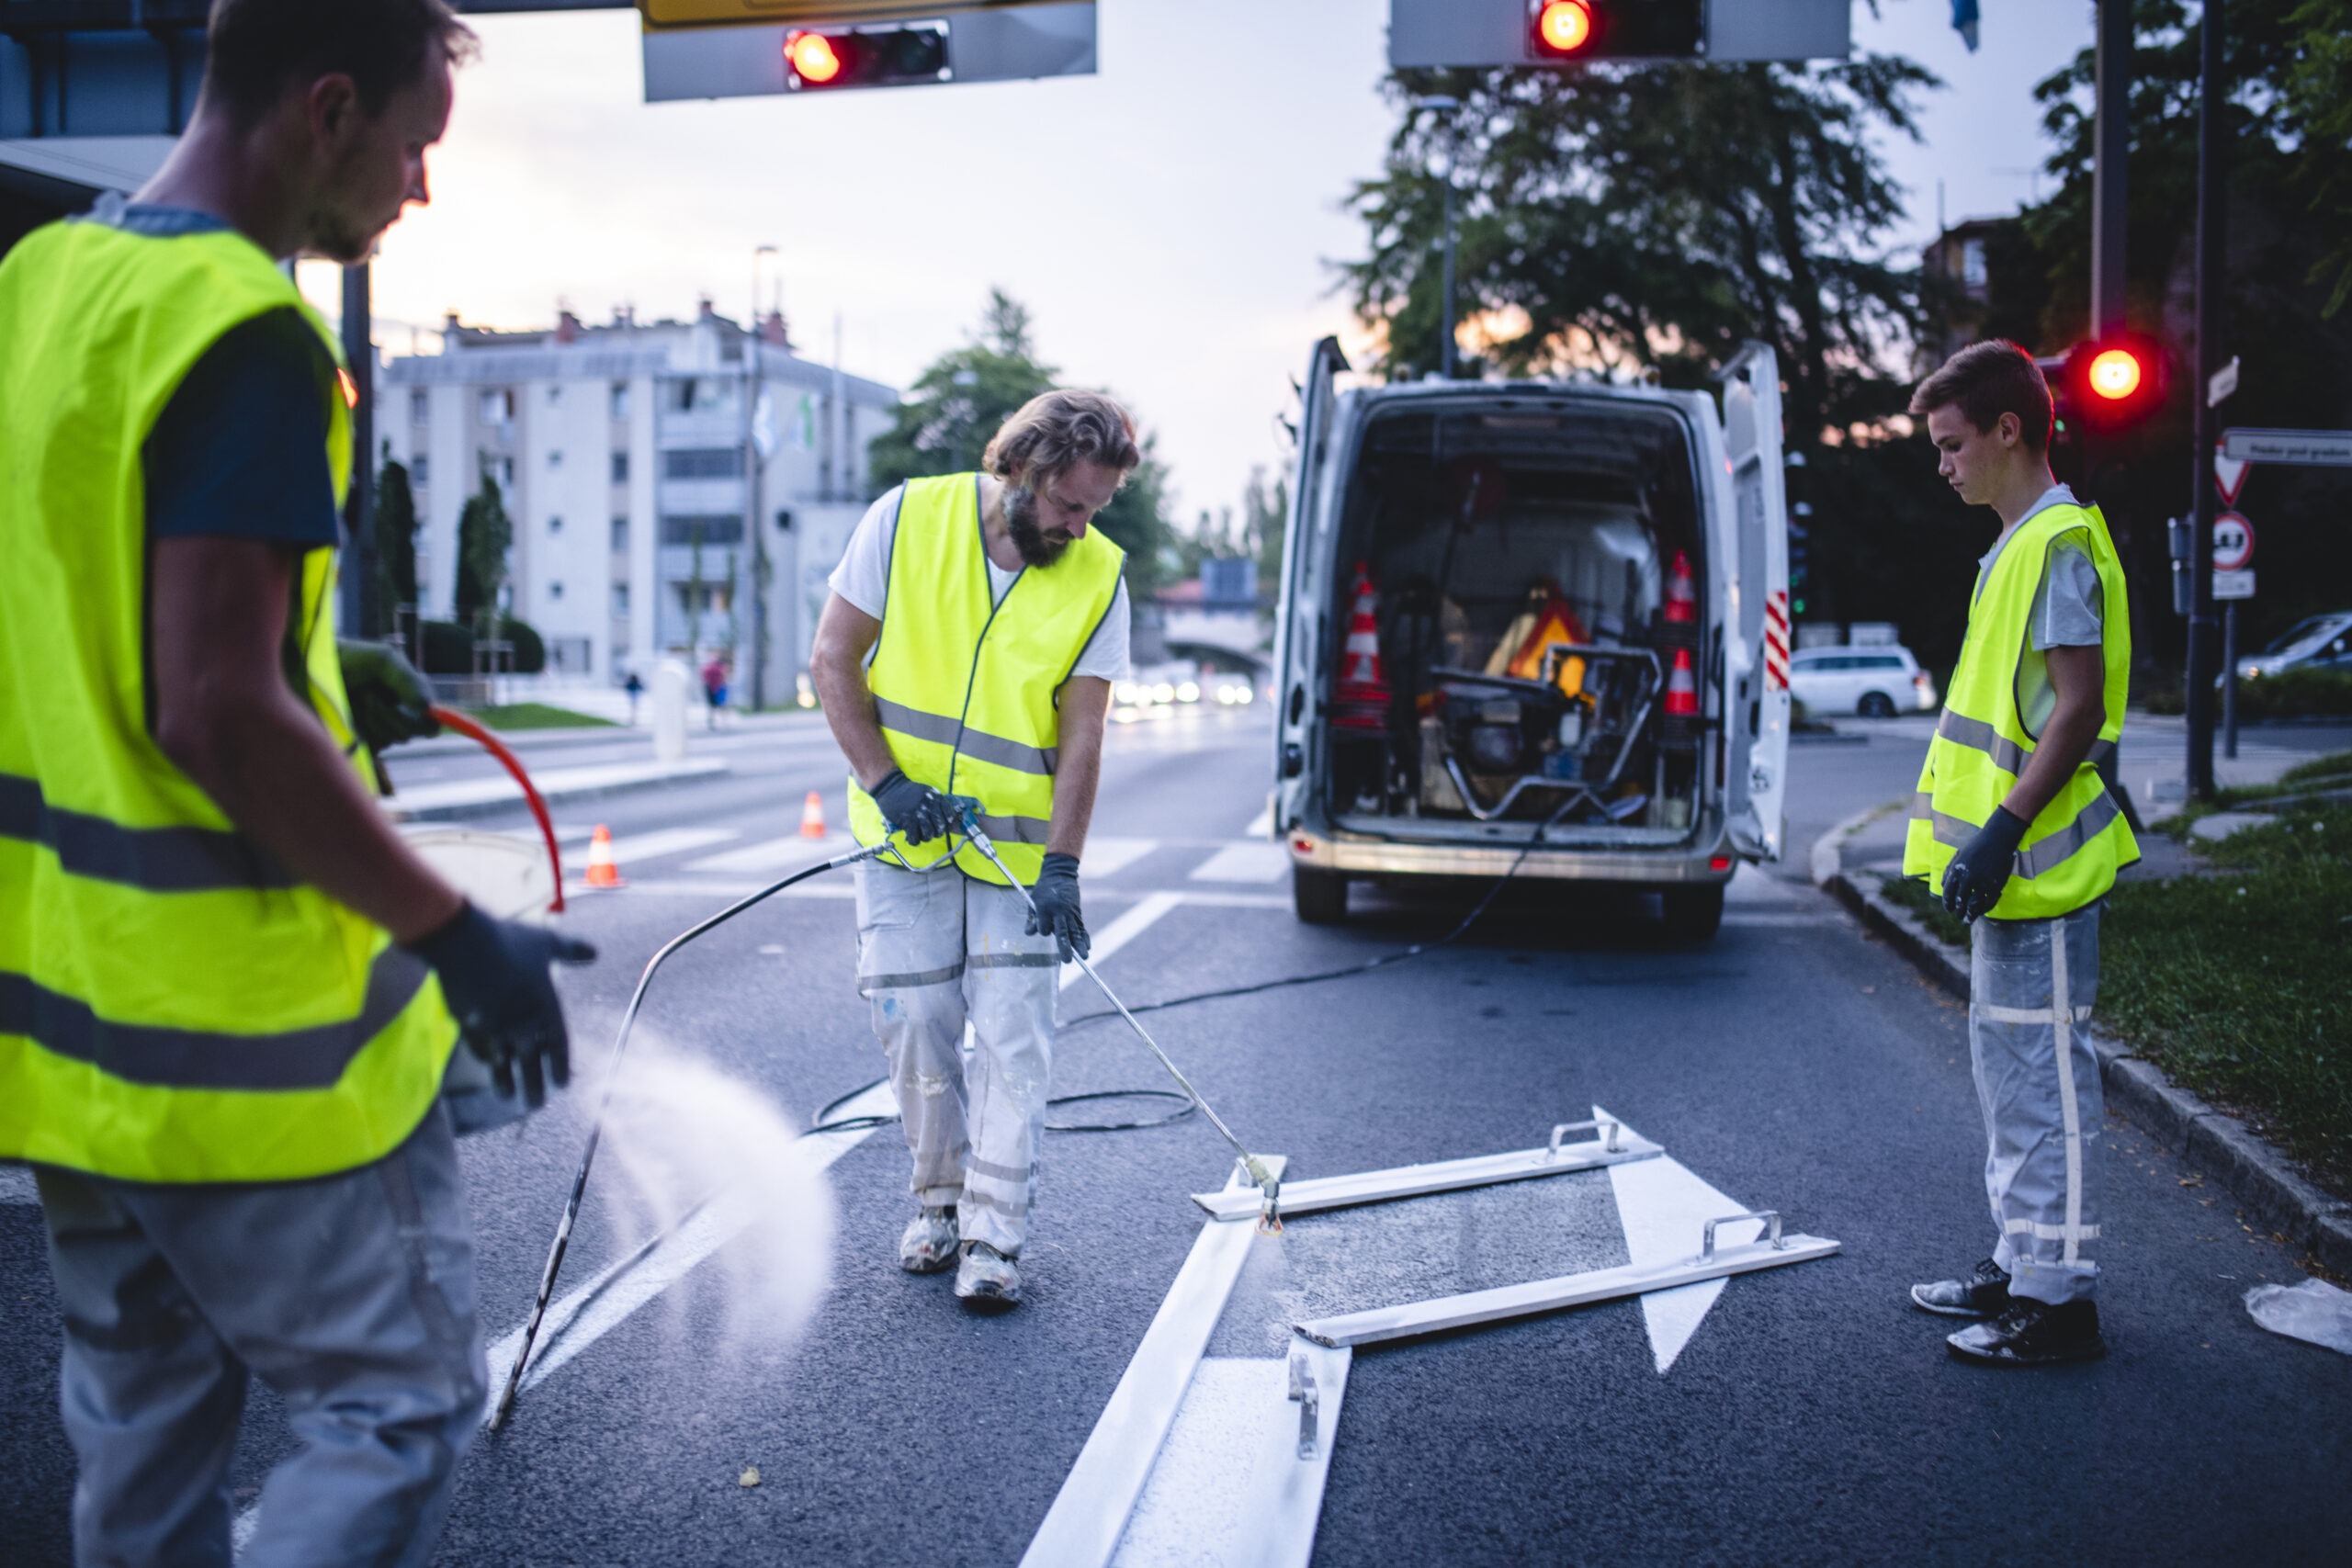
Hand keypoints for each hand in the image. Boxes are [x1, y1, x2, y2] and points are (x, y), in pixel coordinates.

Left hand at [339, 640, 439, 753]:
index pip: (430, 721)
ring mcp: (375, 730)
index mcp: (407, 696)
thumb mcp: (382, 659)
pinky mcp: (355, 742)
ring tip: (354, 699)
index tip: (415, 712)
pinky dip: (360, 732)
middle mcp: (395, 715)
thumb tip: (426, 707)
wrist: (305, 667)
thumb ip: (407, 678)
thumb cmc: (345, 657)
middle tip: (369, 694)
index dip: (426, 721)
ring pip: (389, 740)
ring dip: (371, 719)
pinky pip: (369, 748)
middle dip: (391, 714)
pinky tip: (345, 715)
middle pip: (411, 733)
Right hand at [407, 903, 596, 1106]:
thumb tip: (595, 952)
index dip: (560, 1066)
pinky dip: (487, 1061)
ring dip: (507, 1082)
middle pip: (532, 1063)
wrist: (464, 944)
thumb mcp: (546, 943)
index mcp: (546, 1006)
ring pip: (504, 1064)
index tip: (562, 1084)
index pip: (558, 1045)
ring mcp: (495, 1028)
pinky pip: (481, 1051)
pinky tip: (490, 1067)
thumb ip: (571, 951)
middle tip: (536, 1103)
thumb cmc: (508, 940)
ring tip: (509, 1097)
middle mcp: (523, 1023)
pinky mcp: (470, 1026)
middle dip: (534, 1085)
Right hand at [871, 768, 959, 842]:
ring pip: (929, 835)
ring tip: (920, 834)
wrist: (891, 788)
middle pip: (940, 828)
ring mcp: (919, 815)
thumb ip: (937, 803)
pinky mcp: (908, 822)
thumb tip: (946, 820)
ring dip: (925, 838)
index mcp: (937, 798)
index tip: (940, 825)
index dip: (946, 824)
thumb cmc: (910, 791)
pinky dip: (914, 841)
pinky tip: (911, 837)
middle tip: (929, 831)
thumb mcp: (928, 792)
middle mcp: (930, 806)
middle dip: (936, 833)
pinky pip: (915, 839)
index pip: (950, 816)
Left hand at [1025, 851, 1088, 961]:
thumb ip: (1032, 918)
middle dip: (1065, 947)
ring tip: (1084, 957)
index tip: (1044, 929)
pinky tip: (1087, 947)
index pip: (1044, 928)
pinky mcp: (1077, 913)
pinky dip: (1084, 938)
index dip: (1044, 930)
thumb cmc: (1043, 889)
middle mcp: (1059, 911)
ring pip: (1075, 931)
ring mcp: (1070, 912)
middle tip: (1068, 960)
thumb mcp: (1033, 900)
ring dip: (1079, 945)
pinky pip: (1081, 927)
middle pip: (1062, 932)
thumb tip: (1029, 933)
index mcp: (1045, 908)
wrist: (1060, 874)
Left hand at [1942, 805, 2030, 922]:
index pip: (1948, 894)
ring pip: (1974, 906)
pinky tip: (1982, 912)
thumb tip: (1943, 886)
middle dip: (1958, 912)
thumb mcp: (1958, 855)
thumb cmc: (1976, 845)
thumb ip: (1949, 871)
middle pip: (1960, 903)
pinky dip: (1985, 909)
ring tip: (1969, 920)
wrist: (1998, 839)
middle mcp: (1968, 879)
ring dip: (1970, 915)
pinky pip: (1989, 903)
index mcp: (1956, 871)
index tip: (1949, 909)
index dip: (1947, 904)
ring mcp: (1983, 883)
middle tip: (1959, 917)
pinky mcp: (1996, 886)